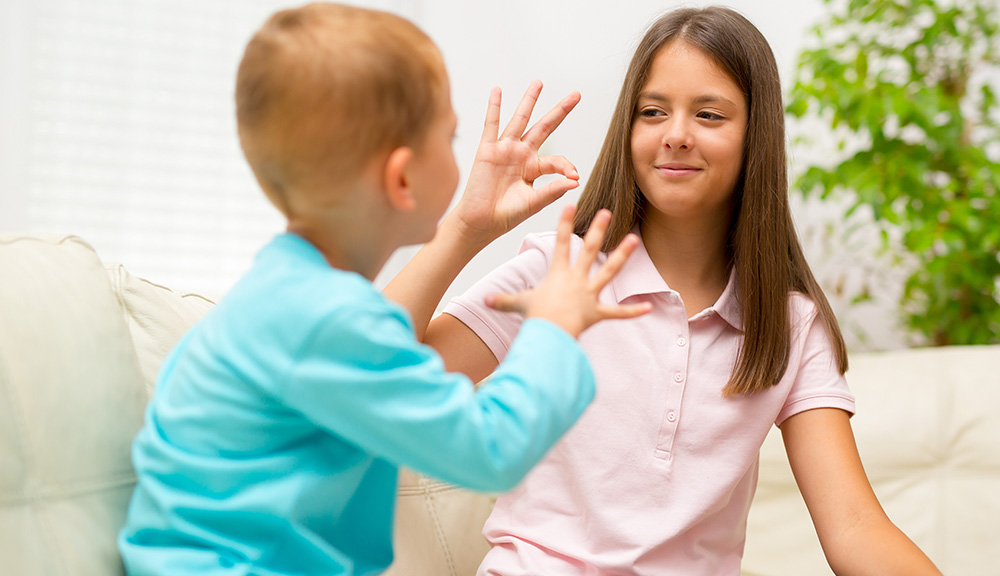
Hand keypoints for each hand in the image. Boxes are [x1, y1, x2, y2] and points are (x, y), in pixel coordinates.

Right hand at [449, 80, 581, 246]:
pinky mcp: (487, 150)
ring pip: (520, 120)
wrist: (480, 223)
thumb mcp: (533, 203)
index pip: (556, 160)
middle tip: (576, 94)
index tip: (575, 176)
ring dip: (529, 101)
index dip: (566, 166)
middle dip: (560, 111)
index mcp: (534, 169)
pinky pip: (491, 125)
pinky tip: (497, 91)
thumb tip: (575, 181)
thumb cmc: (505, 215)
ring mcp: (505, 150)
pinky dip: (494, 107)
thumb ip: (552, 191)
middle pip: (544, 127)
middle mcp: (521, 155)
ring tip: (539, 83)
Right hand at [484, 205, 651, 337]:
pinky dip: (632, 312)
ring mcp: (588, 295)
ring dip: (622, 257)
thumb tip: (484, 300)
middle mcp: (576, 280)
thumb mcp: (518, 305)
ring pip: (609, 272)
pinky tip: (648, 306)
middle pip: (589, 250)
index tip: (570, 204)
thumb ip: (503, 300)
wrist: (549, 334)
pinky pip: (617, 313)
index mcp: (558, 274)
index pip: (560, 243)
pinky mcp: (596, 312)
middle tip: (607, 213)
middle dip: (598, 230)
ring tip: (634, 241)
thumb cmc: (534, 317)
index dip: (564, 223)